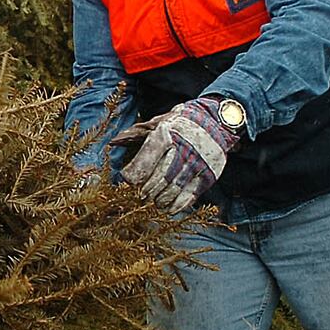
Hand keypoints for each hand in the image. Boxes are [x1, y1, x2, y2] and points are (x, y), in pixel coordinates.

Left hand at [113, 97, 241, 212]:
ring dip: (160, 199)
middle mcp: (183, 148)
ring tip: (155, 201)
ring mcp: (198, 162)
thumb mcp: (158, 123)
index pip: (145, 160)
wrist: (215, 121)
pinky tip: (169, 208)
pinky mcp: (208, 174)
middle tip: (142, 194)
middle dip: (147, 190)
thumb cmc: (179, 124)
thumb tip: (113, 142)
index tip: (128, 180)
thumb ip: (136, 134)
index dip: (133, 174)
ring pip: (173, 188)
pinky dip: (177, 205)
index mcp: (166, 133)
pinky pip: (190, 195)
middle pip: (159, 178)